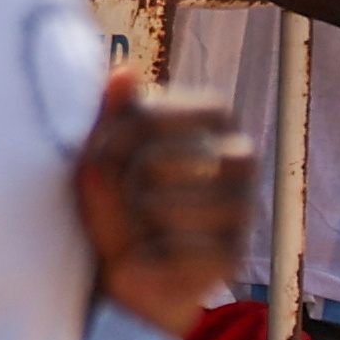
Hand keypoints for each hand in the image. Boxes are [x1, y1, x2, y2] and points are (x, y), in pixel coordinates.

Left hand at [70, 75, 255, 326]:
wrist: (128, 268)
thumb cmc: (114, 194)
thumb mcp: (103, 149)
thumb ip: (110, 111)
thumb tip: (123, 71)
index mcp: (215, 113)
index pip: (144, 118)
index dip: (105, 145)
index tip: (95, 162)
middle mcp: (241, 155)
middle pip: (150, 163)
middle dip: (114, 188)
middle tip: (112, 203)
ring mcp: (244, 206)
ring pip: (157, 209)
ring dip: (126, 225)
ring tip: (128, 229)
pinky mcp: (233, 255)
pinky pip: (167, 251)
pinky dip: (140, 258)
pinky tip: (143, 259)